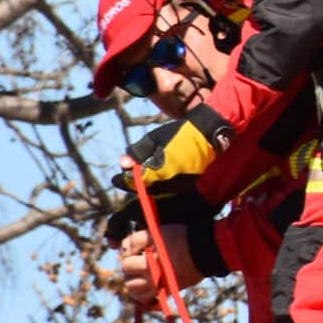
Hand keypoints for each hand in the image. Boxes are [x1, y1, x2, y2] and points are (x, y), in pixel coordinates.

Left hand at [111, 224, 200, 308]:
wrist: (206, 251)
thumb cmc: (181, 239)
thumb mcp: (157, 232)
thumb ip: (136, 239)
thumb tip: (121, 250)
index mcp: (149, 264)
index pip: (125, 263)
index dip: (129, 254)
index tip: (139, 249)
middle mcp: (152, 279)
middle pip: (128, 279)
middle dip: (130, 269)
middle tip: (139, 260)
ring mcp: (160, 288)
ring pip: (134, 291)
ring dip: (134, 282)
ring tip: (141, 273)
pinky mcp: (167, 292)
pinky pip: (148, 301)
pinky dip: (143, 296)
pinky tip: (146, 286)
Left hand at [115, 110, 231, 193]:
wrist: (208, 134)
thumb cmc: (179, 133)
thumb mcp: (154, 138)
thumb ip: (137, 152)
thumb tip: (123, 164)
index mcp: (158, 172)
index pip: (133, 181)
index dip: (123, 180)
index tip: (114, 178)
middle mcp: (168, 183)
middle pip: (144, 188)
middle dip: (133, 182)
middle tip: (124, 177)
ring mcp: (179, 186)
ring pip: (155, 190)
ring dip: (146, 183)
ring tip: (141, 173)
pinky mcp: (187, 185)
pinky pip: (167, 188)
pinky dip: (158, 183)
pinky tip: (156, 174)